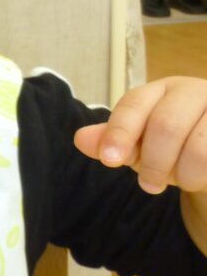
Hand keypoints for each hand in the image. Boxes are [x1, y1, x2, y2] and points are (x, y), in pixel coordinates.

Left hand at [74, 77, 206, 194]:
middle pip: (166, 125)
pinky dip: (205, 175)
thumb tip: (81, 139)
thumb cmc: (174, 147)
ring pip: (200, 147)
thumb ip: (111, 142)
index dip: (120, 132)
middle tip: (149, 186)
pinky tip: (202, 176)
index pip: (135, 104)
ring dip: (184, 175)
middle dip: (154, 163)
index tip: (110, 159)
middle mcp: (194, 91)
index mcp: (161, 90)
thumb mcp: (139, 146)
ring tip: (181, 181)